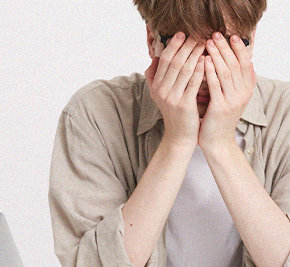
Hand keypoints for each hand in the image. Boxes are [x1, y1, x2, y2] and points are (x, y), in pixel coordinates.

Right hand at [145, 32, 204, 147]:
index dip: (173, 45)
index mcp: (156, 87)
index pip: (163, 60)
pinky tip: (207, 59)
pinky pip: (193, 82)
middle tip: (198, 34)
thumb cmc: (175, 113)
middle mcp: (161, 91)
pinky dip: (200, 69)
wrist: (180, 136)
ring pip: (184, 69)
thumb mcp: (161, 96)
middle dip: (186, 46)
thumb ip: (156, 78)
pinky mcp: (184, 105)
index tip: (183, 34)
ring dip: (195, 53)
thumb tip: (155, 59)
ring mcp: (172, 98)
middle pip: (174, 62)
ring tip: (205, 43)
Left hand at [199, 32, 256, 149]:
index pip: (244, 63)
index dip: (238, 48)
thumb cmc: (219, 119)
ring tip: (208, 43)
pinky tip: (204, 61)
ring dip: (217, 55)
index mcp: (246, 90)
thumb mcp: (231, 99)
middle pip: (235, 64)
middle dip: (225, 48)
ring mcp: (232, 100)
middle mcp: (242, 93)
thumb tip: (246, 63)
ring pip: (226, 72)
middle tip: (215, 35)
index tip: (230, 36)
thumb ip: (237, 83)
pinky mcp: (220, 108)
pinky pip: (216, 85)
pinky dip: (210, 71)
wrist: (217, 142)